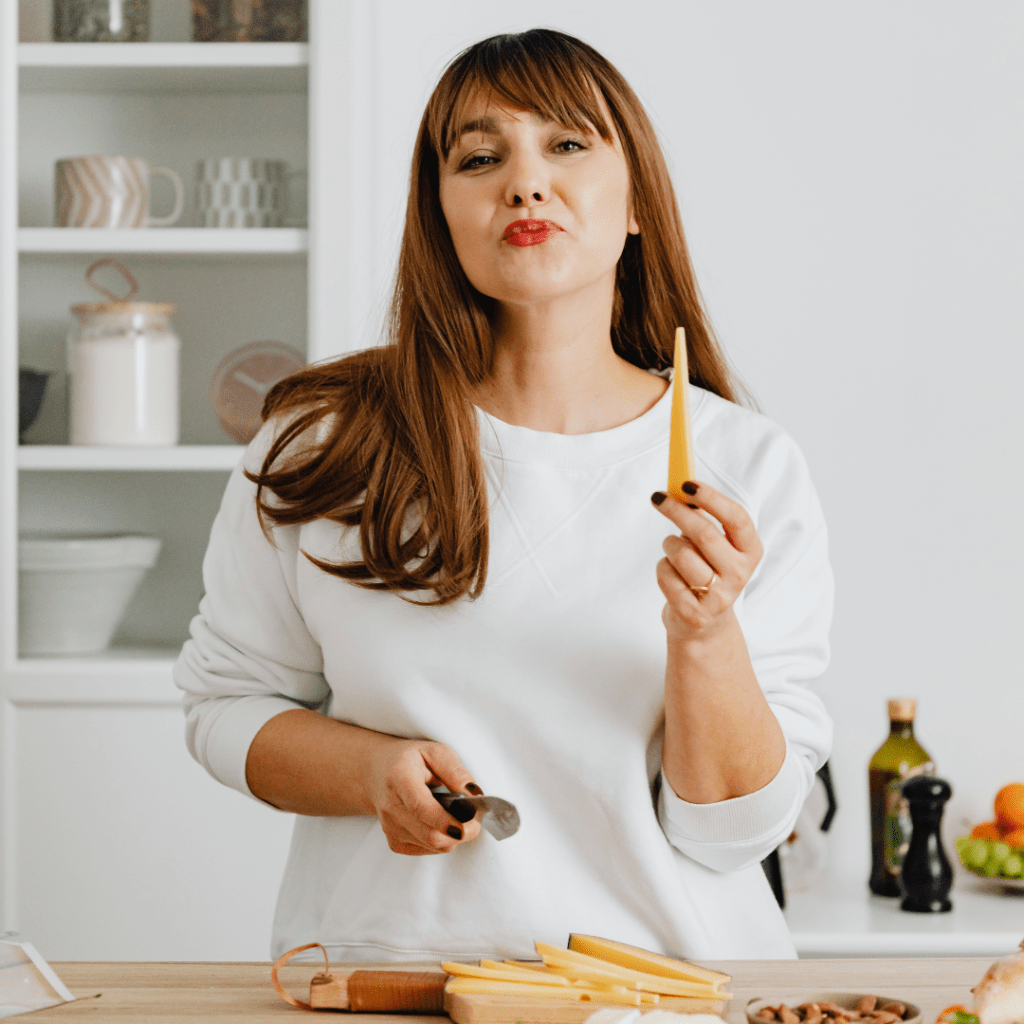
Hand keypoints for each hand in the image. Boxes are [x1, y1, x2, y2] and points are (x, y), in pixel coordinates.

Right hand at [366, 738, 483, 854]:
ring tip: (457, 815)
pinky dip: (441, 840)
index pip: (421, 807)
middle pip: (430, 835)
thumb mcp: (436, 752)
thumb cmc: (411, 760)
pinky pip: (427, 850)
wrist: (377, 773)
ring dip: (453, 836)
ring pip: (433, 845)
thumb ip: (456, 772)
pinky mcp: (394, 842)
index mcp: (400, 778)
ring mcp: (390, 828)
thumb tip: (474, 795)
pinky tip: (439, 822)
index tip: (467, 826)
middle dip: (461, 833)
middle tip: (475, 820)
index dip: (445, 821)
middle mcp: (391, 807)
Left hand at [651, 482, 762, 643]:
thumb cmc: (707, 572)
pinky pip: (666, 575)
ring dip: (669, 544)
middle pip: (705, 533)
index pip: (736, 518)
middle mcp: (740, 575)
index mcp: (751, 552)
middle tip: (659, 497)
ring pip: (681, 554)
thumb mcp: (715, 546)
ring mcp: (719, 597)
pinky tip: (672, 575)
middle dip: (677, 511)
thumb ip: (704, 519)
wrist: (705, 625)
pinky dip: (662, 568)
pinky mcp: (695, 614)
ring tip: (673, 550)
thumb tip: (679, 490)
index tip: (687, 484)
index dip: (711, 498)